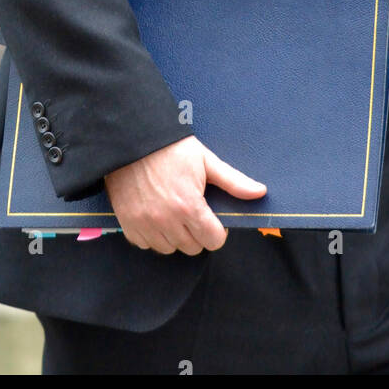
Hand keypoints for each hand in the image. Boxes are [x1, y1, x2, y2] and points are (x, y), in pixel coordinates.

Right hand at [104, 135, 266, 255]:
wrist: (133, 140)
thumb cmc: (172, 148)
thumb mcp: (206, 161)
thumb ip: (233, 181)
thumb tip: (260, 192)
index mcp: (189, 206)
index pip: (213, 241)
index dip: (217, 230)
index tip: (213, 218)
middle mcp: (166, 221)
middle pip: (193, 247)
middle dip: (197, 232)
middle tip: (193, 210)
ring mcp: (145, 225)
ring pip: (169, 248)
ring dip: (175, 235)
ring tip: (174, 211)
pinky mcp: (128, 225)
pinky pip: (145, 244)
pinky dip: (152, 235)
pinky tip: (155, 214)